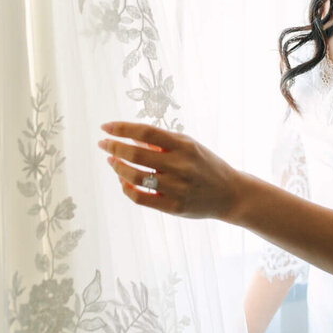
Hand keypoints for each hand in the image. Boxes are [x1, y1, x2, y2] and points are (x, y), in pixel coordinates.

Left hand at [98, 121, 240, 220]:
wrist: (229, 193)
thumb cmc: (206, 165)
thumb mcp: (190, 146)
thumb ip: (164, 142)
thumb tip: (132, 138)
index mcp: (184, 145)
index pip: (146, 133)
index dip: (123, 128)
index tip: (106, 126)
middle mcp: (181, 165)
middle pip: (137, 155)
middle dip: (114, 147)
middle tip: (103, 144)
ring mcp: (177, 187)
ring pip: (135, 177)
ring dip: (118, 168)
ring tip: (112, 161)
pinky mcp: (173, 207)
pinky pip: (141, 197)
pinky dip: (127, 188)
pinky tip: (123, 181)